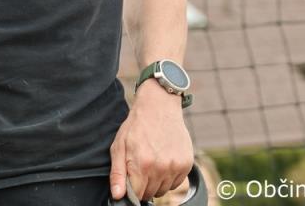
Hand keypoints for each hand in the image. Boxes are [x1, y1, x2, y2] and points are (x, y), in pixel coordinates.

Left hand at [109, 83, 192, 200]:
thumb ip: (117, 173)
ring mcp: (175, 166)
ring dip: (156, 182)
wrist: (159, 107)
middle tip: (140, 167)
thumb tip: (117, 196)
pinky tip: (163, 162)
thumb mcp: (119, 146)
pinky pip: (176, 184)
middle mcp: (161, 168)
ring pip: (163, 190)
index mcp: (142, 164)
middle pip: (150, 193)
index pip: (137, 195)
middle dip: (143, 185)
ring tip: (151, 162)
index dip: (131, 190)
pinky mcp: (187, 164)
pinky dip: (169, 177)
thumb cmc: (136, 126)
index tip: (131, 180)